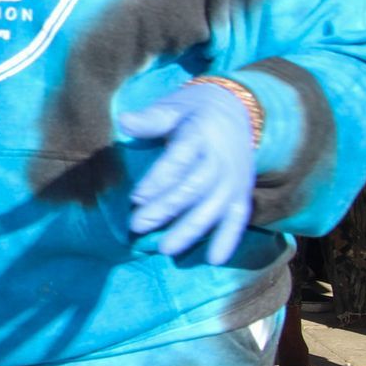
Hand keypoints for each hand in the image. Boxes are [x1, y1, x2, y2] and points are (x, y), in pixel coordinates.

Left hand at [119, 82, 256, 264]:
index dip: (159, 179)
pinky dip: (228, 239)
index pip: (180, 159)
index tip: (136, 197)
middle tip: (137, 225)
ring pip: (213, 208)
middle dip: (166, 209)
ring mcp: (234, 179)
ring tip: (165, 248)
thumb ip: (151, 119)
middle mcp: (221, 159)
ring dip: (190, 230)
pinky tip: (214, 260)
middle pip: (194, 188)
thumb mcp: (173, 106)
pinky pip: (238, 218)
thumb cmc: (195, 110)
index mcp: (201, 133)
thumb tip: (124, 122)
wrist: (240, 108)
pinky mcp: (242, 192)